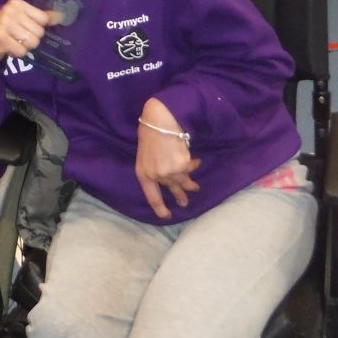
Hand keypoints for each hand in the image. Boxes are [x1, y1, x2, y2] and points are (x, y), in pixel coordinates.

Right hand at [0, 0, 53, 68]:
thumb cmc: (3, 32)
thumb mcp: (20, 20)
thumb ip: (39, 18)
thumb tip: (60, 16)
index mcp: (16, 4)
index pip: (43, 19)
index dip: (37, 28)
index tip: (25, 29)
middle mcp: (10, 11)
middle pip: (39, 32)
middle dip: (31, 40)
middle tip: (17, 38)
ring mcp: (4, 24)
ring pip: (32, 42)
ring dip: (24, 47)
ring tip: (12, 43)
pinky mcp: (0, 38)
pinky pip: (21, 51)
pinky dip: (16, 54)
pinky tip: (7, 49)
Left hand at [134, 99, 199, 219]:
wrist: (159, 121)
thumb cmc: (151, 133)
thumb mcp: (145, 155)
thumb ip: (154, 168)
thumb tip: (167, 177)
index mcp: (143, 173)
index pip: (151, 196)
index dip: (159, 208)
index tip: (166, 216)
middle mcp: (156, 176)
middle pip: (170, 189)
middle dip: (179, 197)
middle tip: (184, 203)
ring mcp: (170, 172)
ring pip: (183, 181)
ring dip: (190, 184)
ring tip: (195, 188)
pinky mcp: (182, 166)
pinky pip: (190, 168)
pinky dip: (193, 165)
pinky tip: (195, 160)